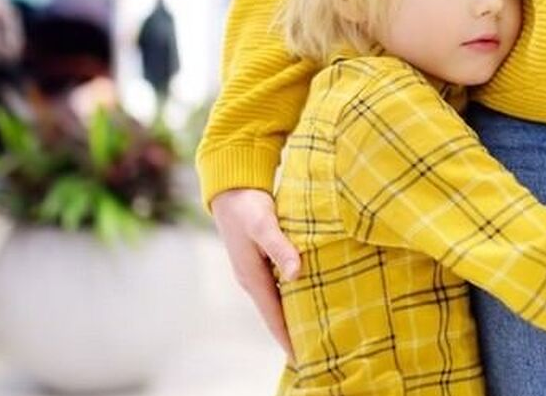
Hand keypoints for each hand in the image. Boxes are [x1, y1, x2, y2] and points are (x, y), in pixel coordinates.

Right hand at [209, 188, 300, 361]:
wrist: (230, 189)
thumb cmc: (248, 206)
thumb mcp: (264, 224)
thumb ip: (281, 247)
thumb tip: (295, 274)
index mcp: (252, 277)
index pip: (273, 316)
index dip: (287, 338)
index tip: (303, 357)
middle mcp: (252, 280)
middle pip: (275, 314)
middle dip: (292, 333)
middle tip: (316, 349)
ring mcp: (254, 272)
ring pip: (277, 302)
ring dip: (292, 316)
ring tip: (314, 330)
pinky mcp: (259, 262)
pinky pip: (277, 288)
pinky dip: (291, 297)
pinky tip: (305, 298)